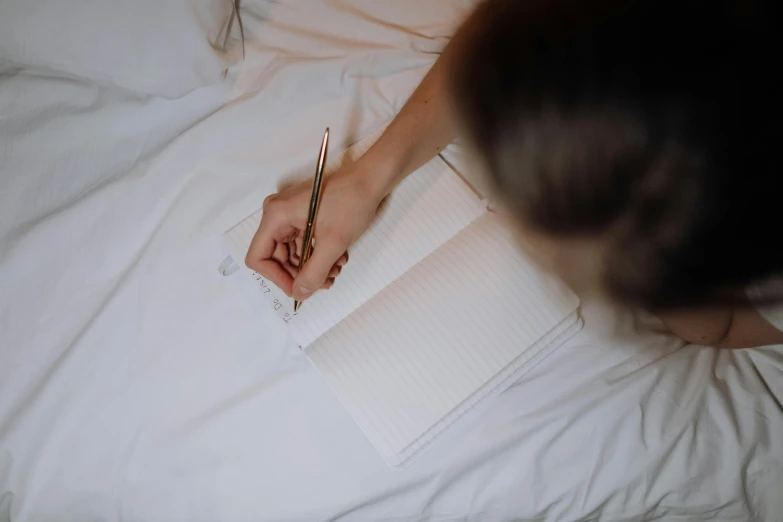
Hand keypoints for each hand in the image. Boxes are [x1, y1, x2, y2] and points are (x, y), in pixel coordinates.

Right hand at [245, 164, 383, 301]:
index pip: (258, 257)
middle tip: (324, 282)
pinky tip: (338, 259)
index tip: (299, 289)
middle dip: (300, 274)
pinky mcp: (302, 217)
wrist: (371, 180)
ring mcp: (290, 216)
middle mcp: (277, 215)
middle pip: (276, 257)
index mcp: (276, 216)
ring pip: (292, 254)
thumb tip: (299, 294)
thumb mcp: (332, 243)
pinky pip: (303, 245)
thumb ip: (314, 273)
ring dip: (313, 267)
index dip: (276, 277)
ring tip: (336, 270)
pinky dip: (318, 256)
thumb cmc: (351, 202)